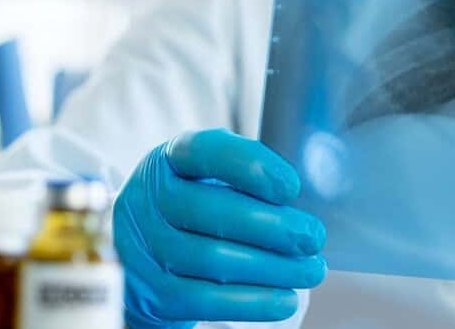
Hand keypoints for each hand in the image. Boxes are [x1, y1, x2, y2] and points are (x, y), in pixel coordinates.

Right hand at [113, 129, 326, 327]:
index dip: (251, 166)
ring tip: (312, 270)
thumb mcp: (208, 175)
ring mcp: (146, 249)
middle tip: (314, 236)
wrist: (139, 256)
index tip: (292, 187)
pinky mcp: (155, 293)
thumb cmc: (195, 205)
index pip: (204, 152)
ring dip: (273, 268)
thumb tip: (304, 197)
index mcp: (169, 160)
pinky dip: (252, 302)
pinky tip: (286, 300)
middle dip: (273, 227)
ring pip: (213, 260)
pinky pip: (206, 301)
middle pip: (212, 212)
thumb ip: (248, 174)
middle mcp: (149, 201)